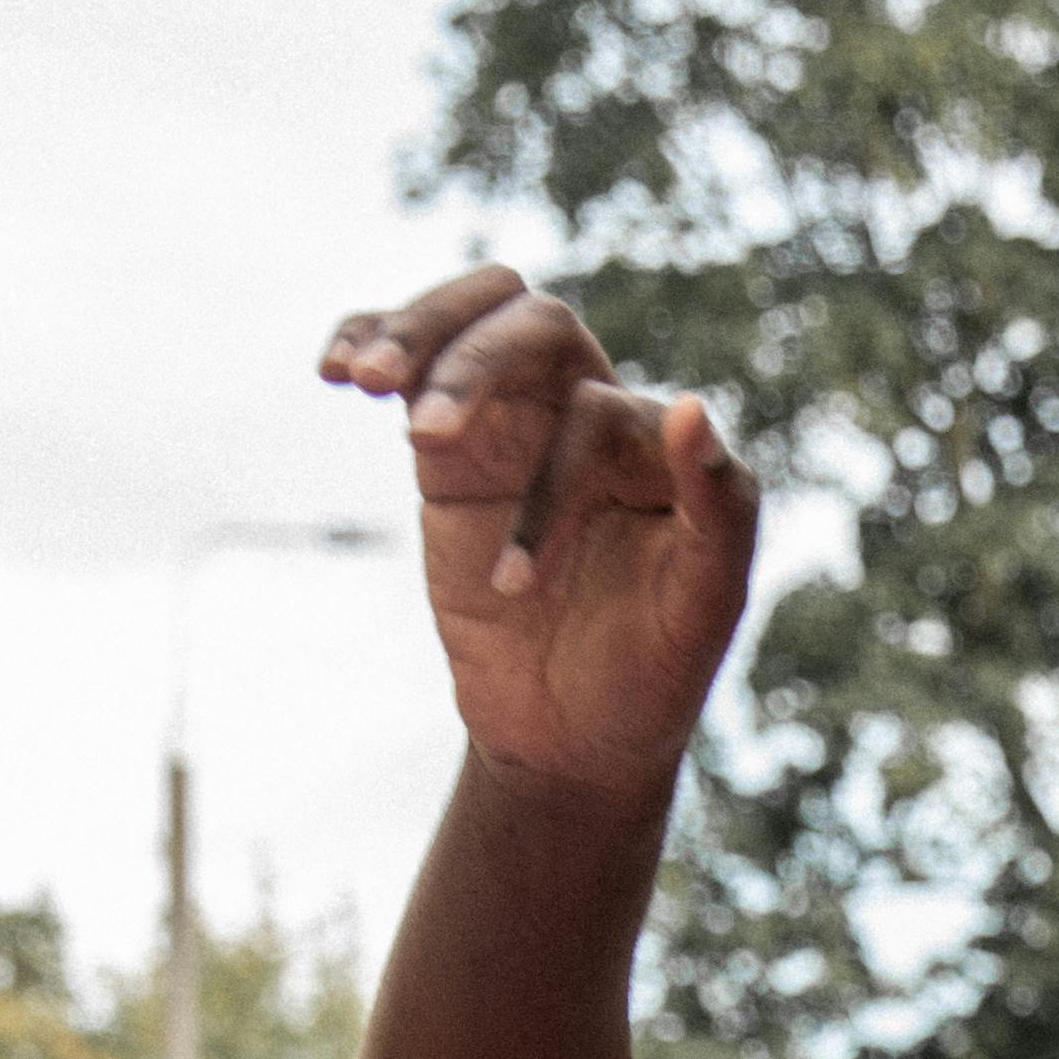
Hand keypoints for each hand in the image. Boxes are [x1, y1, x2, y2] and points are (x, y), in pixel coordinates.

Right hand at [321, 265, 759, 802]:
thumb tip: (690, 405)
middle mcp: (591, 410)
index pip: (594, 411)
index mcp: (658, 444)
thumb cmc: (649, 678)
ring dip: (413, 332)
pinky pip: (413, 363)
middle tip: (426, 431)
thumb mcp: (700, 613)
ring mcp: (518, 421)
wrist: (571, 739)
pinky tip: (337, 367)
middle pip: (531, 321)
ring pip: (470, 318)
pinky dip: (370, 338)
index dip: (552, 487)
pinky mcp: (451, 447)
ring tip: (363, 377)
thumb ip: (721, 511)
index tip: (515, 586)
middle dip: (474, 362)